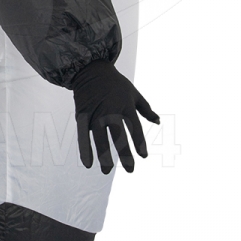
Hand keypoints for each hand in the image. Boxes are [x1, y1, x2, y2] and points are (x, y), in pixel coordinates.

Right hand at [70, 59, 159, 173]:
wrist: (91, 70)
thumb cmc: (115, 83)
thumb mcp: (134, 93)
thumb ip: (146, 109)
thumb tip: (158, 122)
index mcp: (125, 106)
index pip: (135, 129)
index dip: (139, 143)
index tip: (143, 156)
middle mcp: (110, 112)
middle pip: (118, 137)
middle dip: (125, 154)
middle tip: (130, 170)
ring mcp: (95, 115)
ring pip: (100, 139)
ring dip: (104, 157)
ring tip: (107, 171)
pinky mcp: (82, 116)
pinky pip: (82, 136)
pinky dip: (85, 150)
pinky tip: (88, 163)